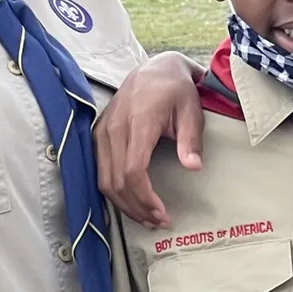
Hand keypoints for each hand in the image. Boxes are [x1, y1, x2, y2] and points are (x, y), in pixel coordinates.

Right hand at [94, 53, 204, 226]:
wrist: (156, 68)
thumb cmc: (177, 89)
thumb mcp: (191, 110)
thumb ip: (191, 140)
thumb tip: (193, 167)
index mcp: (138, 121)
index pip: (133, 170)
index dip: (145, 198)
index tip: (163, 214)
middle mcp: (114, 128)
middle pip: (117, 181)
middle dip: (137, 208)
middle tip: (159, 222)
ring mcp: (103, 131)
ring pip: (105, 180)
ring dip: (125, 205)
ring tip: (148, 218)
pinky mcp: (99, 135)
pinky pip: (101, 172)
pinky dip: (115, 193)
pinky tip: (131, 204)